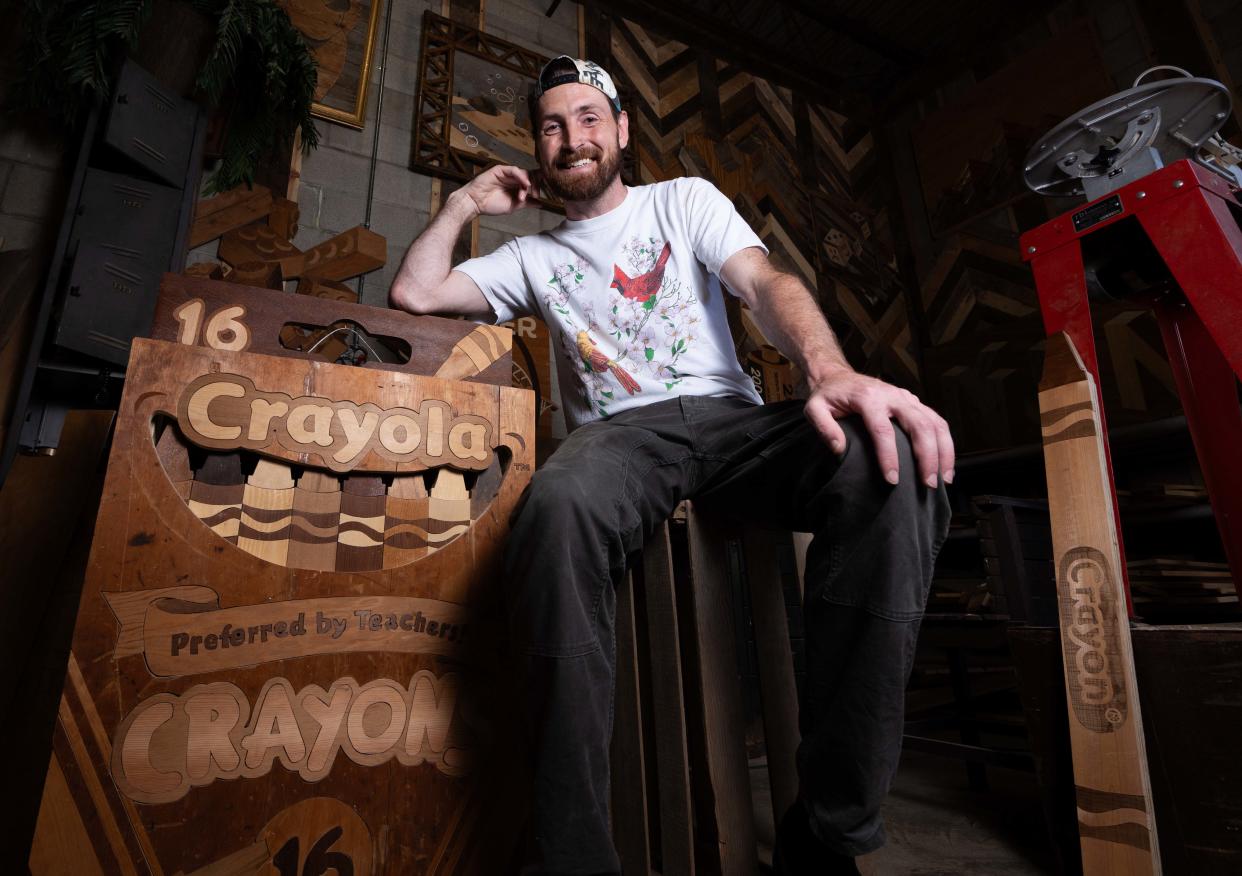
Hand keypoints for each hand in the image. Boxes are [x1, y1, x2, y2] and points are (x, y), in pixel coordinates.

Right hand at [460, 165, 540, 216]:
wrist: (476, 203)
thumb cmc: (491, 205)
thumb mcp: (514, 206)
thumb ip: (527, 203)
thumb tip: (540, 203)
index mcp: (517, 186)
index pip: (532, 182)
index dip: (538, 187)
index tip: (539, 196)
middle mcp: (513, 179)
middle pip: (531, 175)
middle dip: (536, 185)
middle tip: (535, 195)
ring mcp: (507, 174)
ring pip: (524, 172)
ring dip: (528, 183)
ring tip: (525, 194)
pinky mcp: (500, 170)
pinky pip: (514, 170)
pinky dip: (521, 176)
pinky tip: (524, 184)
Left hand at [803, 368, 954, 487]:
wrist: (838, 376)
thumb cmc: (827, 396)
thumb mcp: (814, 408)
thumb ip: (823, 427)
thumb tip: (839, 449)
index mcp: (868, 397)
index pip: (883, 430)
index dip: (889, 457)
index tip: (892, 480)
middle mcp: (892, 395)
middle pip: (919, 425)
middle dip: (927, 456)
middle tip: (928, 484)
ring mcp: (906, 397)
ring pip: (935, 422)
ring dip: (943, 451)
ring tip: (944, 479)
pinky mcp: (914, 402)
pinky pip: (937, 421)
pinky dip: (945, 442)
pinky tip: (945, 464)